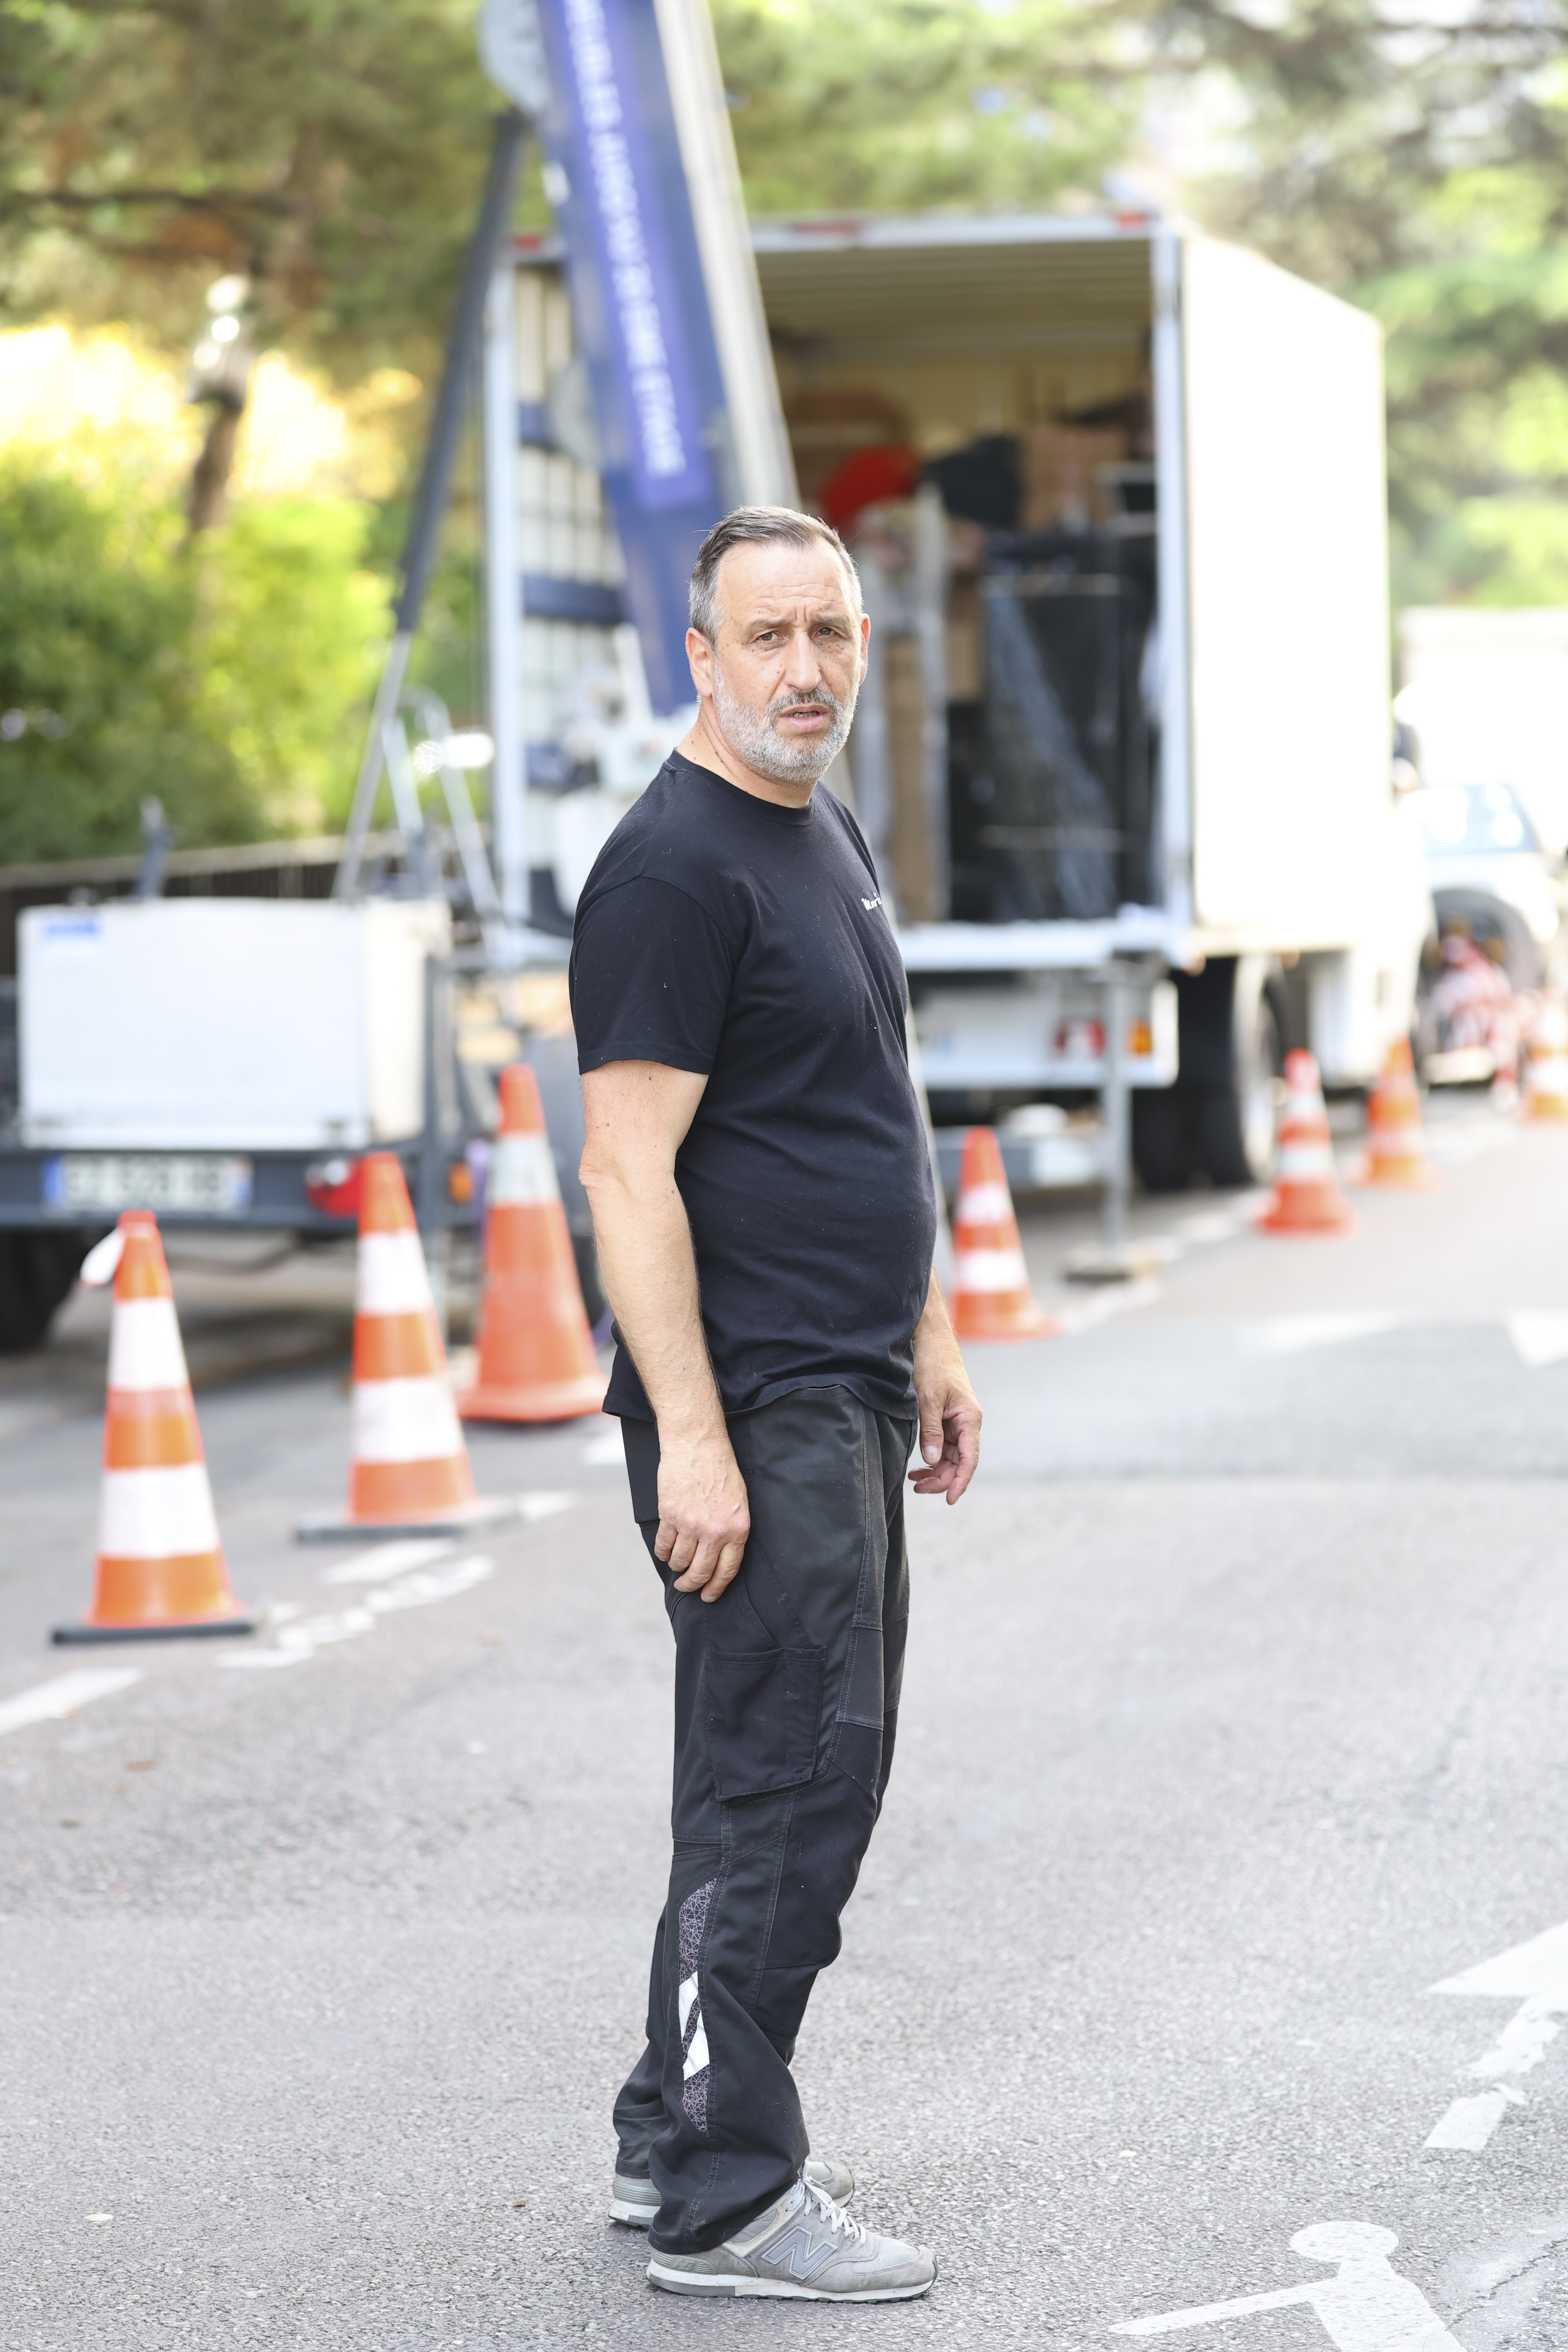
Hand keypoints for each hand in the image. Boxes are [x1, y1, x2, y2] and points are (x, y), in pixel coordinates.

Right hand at [655, 1429, 750, 1601]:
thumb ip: (732, 1531)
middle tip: (686, 1586)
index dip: (716, 1588)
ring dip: (676, 1566)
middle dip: (691, 1584)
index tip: (708, 1596)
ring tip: (676, 1563)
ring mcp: (691, 1524)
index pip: (727, 1570)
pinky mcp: (670, 1515)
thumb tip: (721, 1556)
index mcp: (737, 1529)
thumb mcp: (739, 1502)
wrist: (698, 1445)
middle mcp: (715, 1531)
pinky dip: (662, 1552)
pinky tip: (664, 1550)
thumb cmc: (721, 1470)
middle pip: (700, 1571)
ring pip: (679, 1561)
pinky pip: (664, 1545)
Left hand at [909, 1287, 980, 1504]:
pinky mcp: (947, 1419)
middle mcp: (968, 1423)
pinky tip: (918, 1465)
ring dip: (935, 1470)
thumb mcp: (928, 1399)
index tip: (948, 1499)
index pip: (970, 1459)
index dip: (960, 1481)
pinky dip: (932, 1457)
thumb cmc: (933, 1365)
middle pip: (960, 1461)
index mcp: (970, 1418)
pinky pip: (943, 1446)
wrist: (931, 1341)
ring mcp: (958, 1422)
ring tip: (914, 1480)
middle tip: (917, 1488)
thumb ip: (931, 1432)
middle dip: (941, 1478)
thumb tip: (933, 1461)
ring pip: (951, 1456)